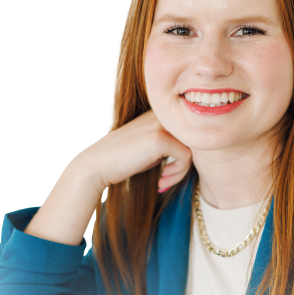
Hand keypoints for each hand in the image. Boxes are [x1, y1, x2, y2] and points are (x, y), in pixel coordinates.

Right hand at [78, 108, 192, 194]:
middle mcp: (163, 114)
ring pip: (192, 148)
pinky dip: (177, 173)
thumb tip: (197, 154)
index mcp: (161, 113)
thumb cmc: (124, 160)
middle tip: (167, 179)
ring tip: (164, 181)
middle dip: (185, 164)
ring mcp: (161, 124)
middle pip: (194, 139)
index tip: (168, 173)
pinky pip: (186, 157)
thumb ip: (171, 145)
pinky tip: (161, 181)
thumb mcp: (151, 149)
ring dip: (181, 171)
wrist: (97, 165)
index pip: (188, 132)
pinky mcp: (160, 138)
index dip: (183, 154)